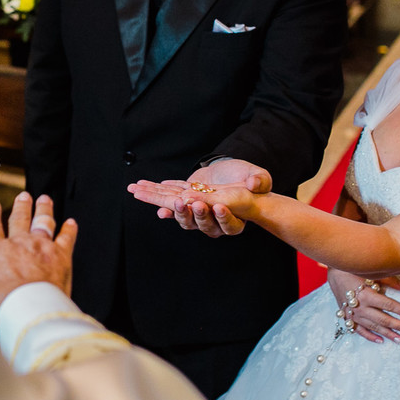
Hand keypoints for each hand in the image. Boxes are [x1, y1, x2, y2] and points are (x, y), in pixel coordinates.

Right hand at [0, 192, 77, 330]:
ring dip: (43, 210)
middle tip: (24, 195)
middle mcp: (19, 244)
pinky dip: (69, 229)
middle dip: (21, 206)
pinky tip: (71, 223)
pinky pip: (66, 238)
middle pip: (19, 219)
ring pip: (43, 222)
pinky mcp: (61, 257)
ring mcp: (41, 248)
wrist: (30, 313)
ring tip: (44, 199)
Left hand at [128, 160, 270, 238]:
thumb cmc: (249, 180)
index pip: (226, 223)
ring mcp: (194, 209)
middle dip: (187, 212)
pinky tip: (139, 190)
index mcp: (232, 219)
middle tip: (183, 201)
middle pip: (197, 221)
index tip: (216, 205)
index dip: (221, 216)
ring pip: (177, 210)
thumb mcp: (259, 177)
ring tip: (144, 193)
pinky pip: (166, 198)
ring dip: (160, 201)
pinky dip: (152, 194)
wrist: (233, 175)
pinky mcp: (183, 198)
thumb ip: (259, 180)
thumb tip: (253, 184)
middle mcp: (210, 219)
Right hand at [328, 269, 399, 343]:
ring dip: (387, 334)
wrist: (334, 272)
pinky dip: (369, 336)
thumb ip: (389, 282)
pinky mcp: (348, 317)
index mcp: (366, 295)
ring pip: (373, 326)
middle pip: (383, 319)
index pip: (388, 305)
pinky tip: (380, 341)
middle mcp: (359, 307)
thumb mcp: (371, 273)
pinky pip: (359, 329)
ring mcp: (353, 314)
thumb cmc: (353, 270)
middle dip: (399, 326)